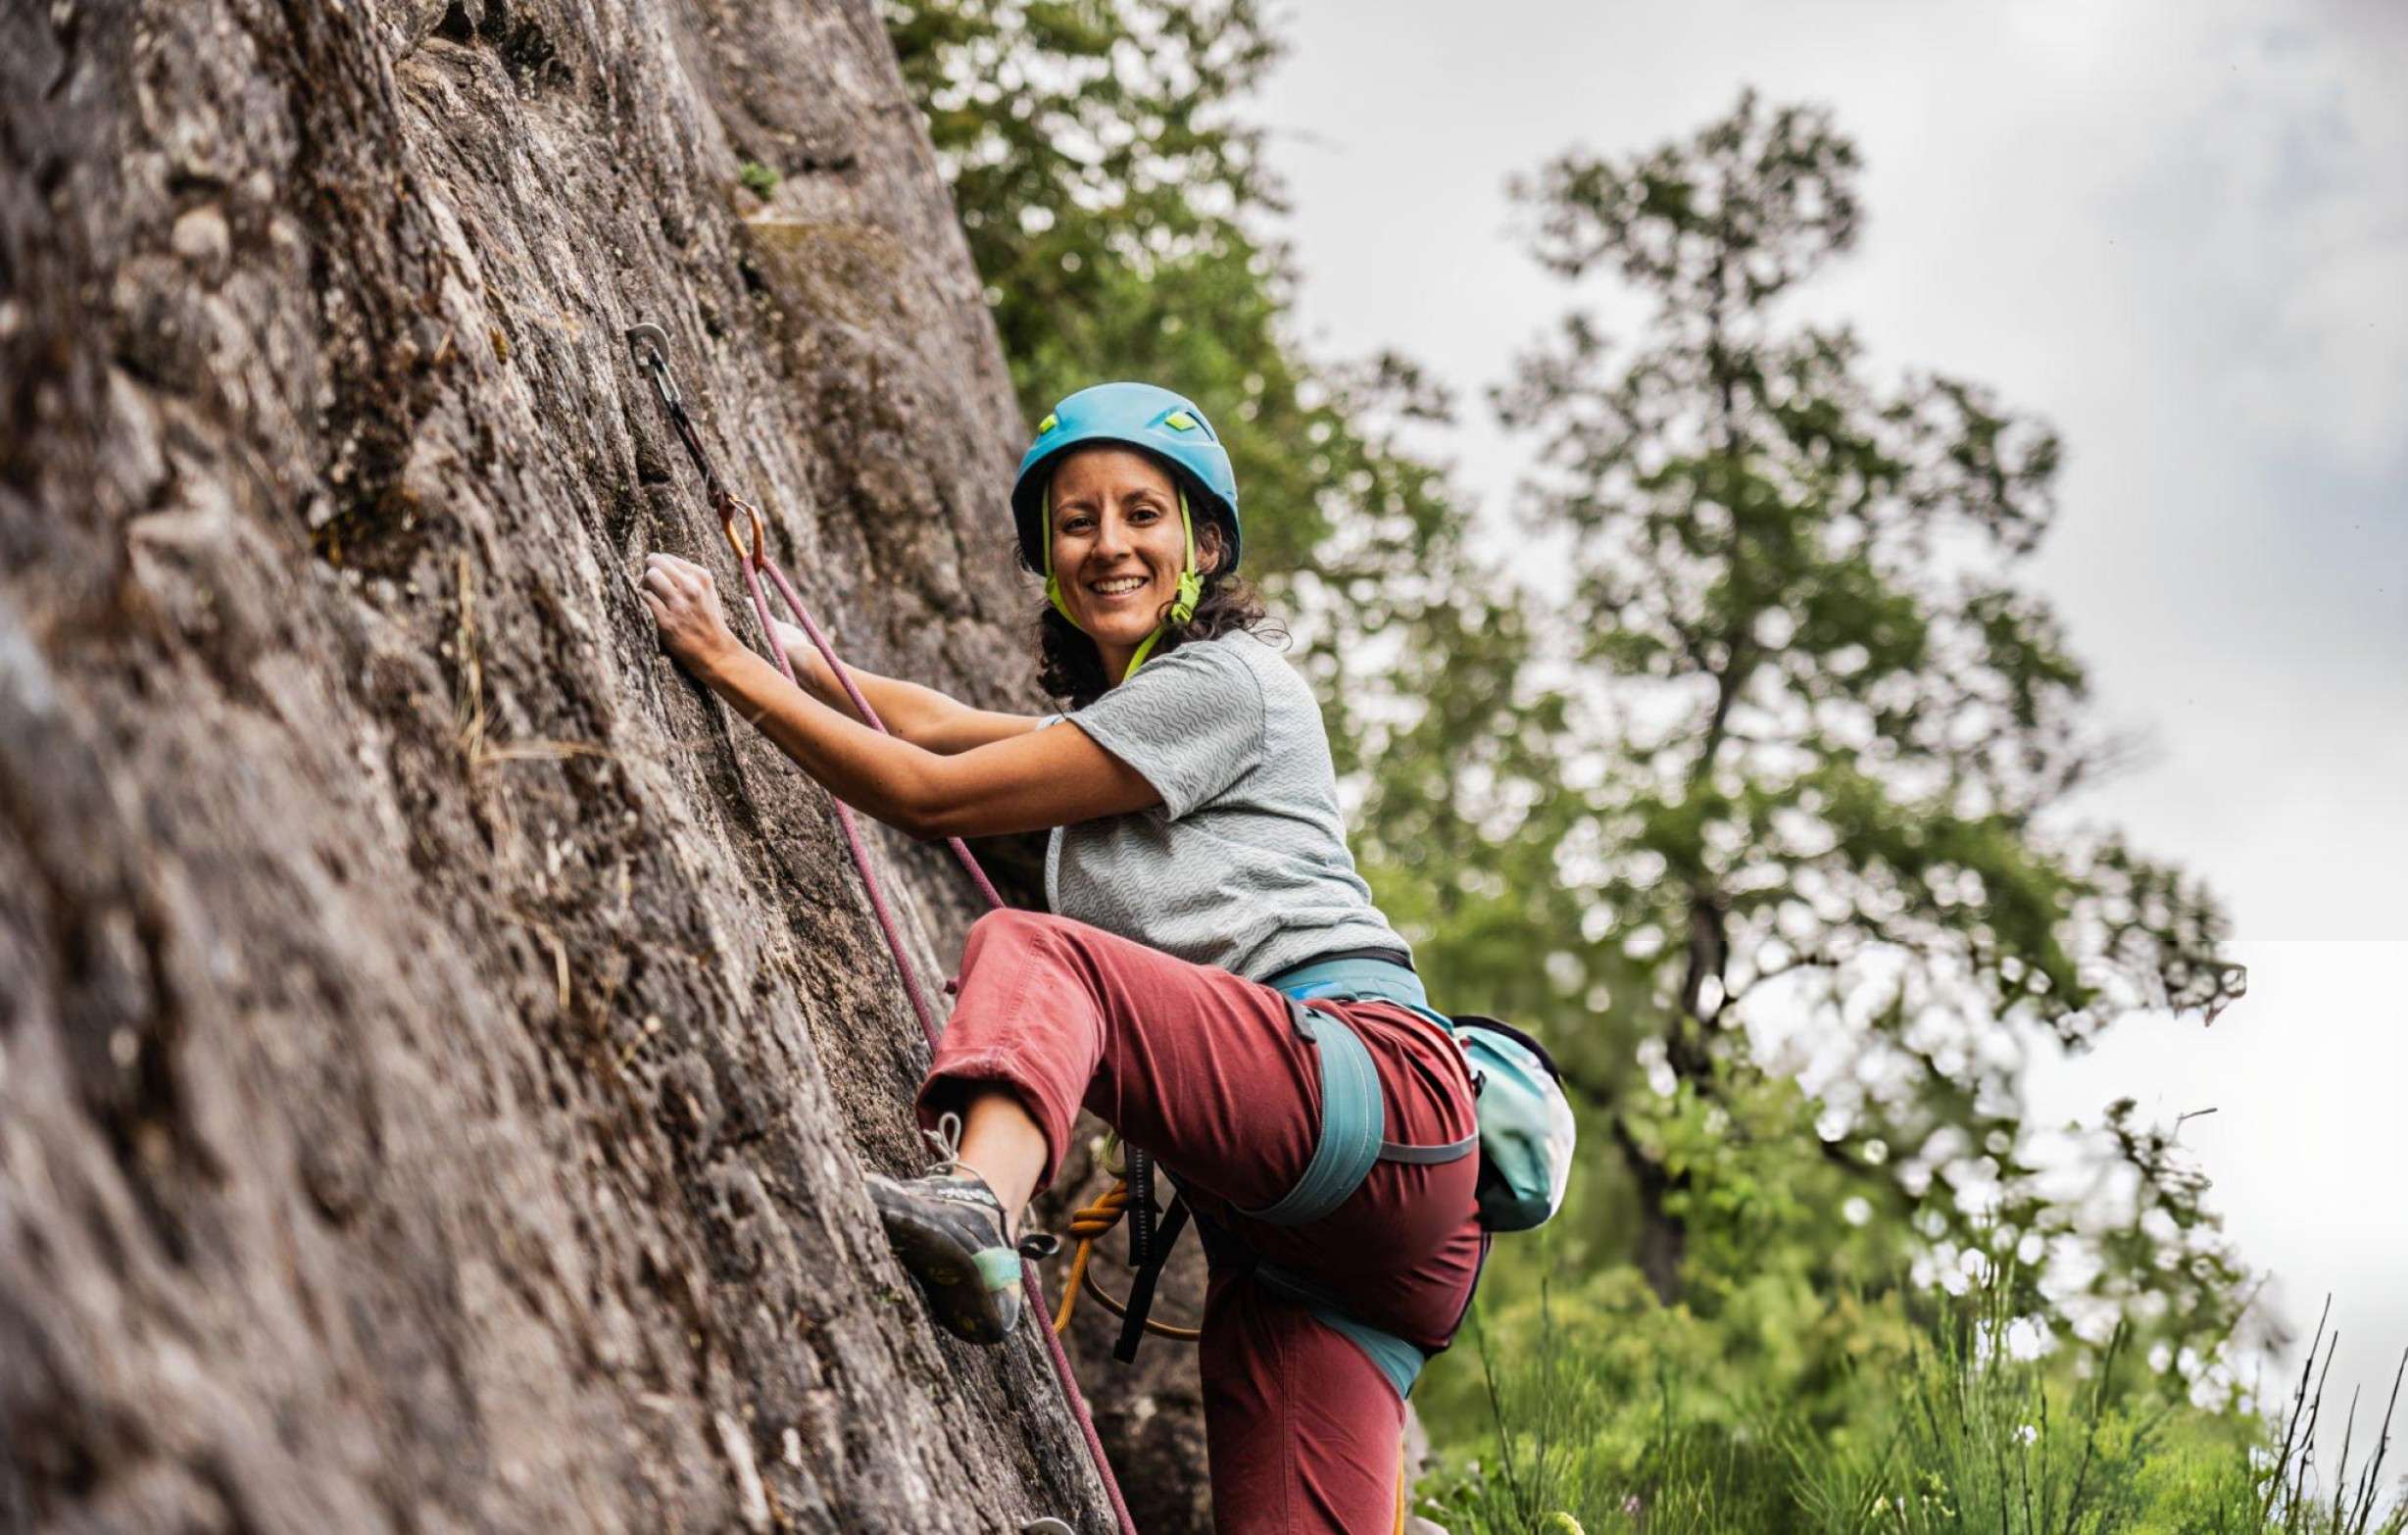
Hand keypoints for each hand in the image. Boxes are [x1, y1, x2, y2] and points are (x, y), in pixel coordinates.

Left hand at [637, 553, 741, 676]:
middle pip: (655, 562)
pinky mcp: (667, 620)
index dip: (658, 567)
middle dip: (648, 572)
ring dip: (643, 586)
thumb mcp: (707, 593)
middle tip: (650, 585)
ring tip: (649, 597)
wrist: (716, 652)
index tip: (660, 580)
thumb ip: (688, 577)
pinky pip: (644, 598)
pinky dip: (642, 601)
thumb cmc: (708, 621)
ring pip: (649, 577)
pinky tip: (649, 609)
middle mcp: (690, 587)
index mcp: (701, 577)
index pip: (666, 557)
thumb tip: (659, 566)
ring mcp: (678, 604)